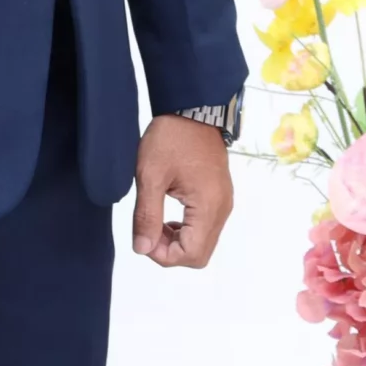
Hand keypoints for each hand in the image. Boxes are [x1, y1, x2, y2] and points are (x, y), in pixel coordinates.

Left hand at [131, 115, 233, 267]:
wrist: (192, 109)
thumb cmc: (171, 137)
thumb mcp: (150, 175)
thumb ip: (147, 215)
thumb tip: (142, 248)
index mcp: (208, 207)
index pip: (192, 255)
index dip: (164, 255)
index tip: (144, 236)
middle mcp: (222, 210)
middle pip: (199, 254)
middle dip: (170, 251)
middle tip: (148, 230)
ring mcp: (223, 204)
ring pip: (202, 242)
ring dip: (176, 240)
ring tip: (154, 220)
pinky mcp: (218, 197)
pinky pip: (204, 227)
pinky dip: (185, 229)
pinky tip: (167, 213)